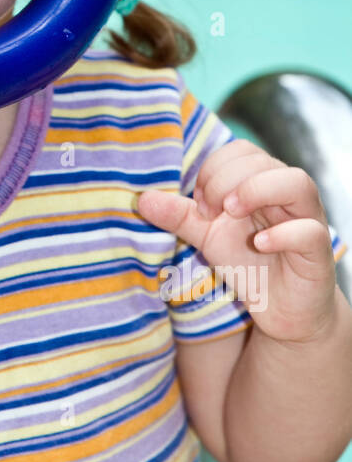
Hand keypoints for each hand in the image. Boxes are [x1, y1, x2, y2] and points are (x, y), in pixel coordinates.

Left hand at [136, 140, 338, 343]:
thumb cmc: (248, 263)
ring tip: (230, 213)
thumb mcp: (208, 237)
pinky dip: (283, 233)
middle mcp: (288, 194)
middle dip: (227, 181)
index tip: (199, 204)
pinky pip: (310, 231)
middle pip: (264, 161)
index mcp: (263, 182)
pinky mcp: (318, 251)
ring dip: (257, 191)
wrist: (281, 311)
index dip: (214, 169)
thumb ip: (180, 217)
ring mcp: (308, 220)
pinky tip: (259, 244)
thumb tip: (141, 199)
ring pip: (297, 183)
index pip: (241, 150)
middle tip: (209, 212)